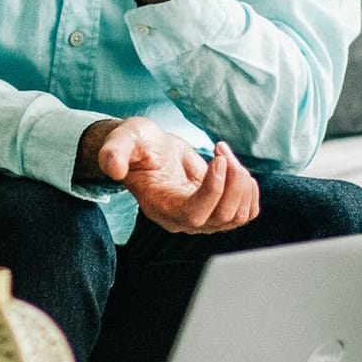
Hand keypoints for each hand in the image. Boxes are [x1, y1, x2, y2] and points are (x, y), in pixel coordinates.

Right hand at [90, 116, 258, 234]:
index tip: (219, 158)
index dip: (213, 189)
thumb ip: (113, 153)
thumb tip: (113, 168)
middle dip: (233, 180)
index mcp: (160, 206)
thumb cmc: (137, 145)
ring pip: (239, 216)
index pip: (194, 213)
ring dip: (242, 181)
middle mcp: (183, 220)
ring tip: (223, 153)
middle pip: (223, 217)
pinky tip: (232, 165)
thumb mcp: (122, 141)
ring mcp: (203, 218)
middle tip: (221, 150)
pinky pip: (247, 212)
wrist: (149, 151)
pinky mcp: (218, 210)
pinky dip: (249, 188)